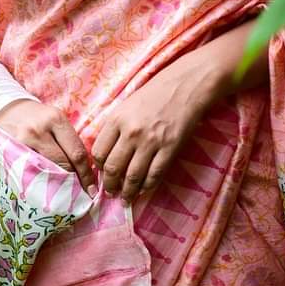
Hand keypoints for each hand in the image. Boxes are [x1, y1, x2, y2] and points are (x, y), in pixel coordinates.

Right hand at [0, 98, 97, 196]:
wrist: (7, 110)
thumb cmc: (38, 118)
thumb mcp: (56, 121)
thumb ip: (69, 142)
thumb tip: (86, 171)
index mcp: (56, 120)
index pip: (77, 152)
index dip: (86, 174)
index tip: (91, 189)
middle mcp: (40, 130)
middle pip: (62, 163)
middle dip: (72, 181)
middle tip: (78, 195)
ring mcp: (23, 141)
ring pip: (45, 171)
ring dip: (55, 184)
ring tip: (61, 194)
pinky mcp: (9, 151)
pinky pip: (28, 172)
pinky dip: (37, 181)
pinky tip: (41, 188)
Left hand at [91, 55, 218, 203]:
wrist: (186, 87)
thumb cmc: (155, 94)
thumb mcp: (127, 105)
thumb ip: (114, 127)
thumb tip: (104, 153)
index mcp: (117, 120)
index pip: (98, 153)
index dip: (98, 168)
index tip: (102, 174)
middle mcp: (131, 133)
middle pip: (113, 168)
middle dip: (110, 186)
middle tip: (111, 193)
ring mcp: (151, 142)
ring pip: (133, 176)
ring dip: (127, 192)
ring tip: (126, 199)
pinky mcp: (170, 148)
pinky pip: (155, 174)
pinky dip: (147, 187)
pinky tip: (144, 191)